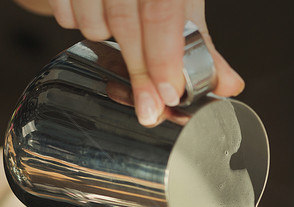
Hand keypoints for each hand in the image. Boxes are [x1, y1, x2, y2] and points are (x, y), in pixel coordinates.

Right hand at [15, 0, 244, 124]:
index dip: (164, 57)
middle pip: (127, 25)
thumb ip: (201, 45)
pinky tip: (95, 17)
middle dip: (140, 74)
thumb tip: (227, 85)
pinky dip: (80, 27)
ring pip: (94, 25)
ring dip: (108, 46)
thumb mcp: (181, 5)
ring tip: (120, 39)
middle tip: (149, 108)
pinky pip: (65, 18)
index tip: (169, 93)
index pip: (161, 12)